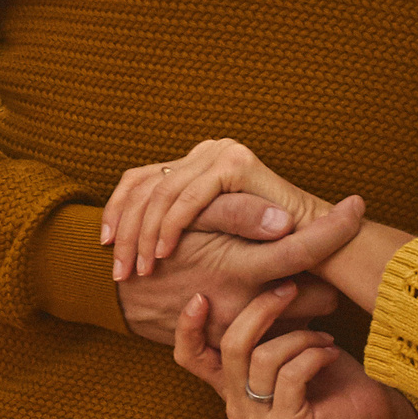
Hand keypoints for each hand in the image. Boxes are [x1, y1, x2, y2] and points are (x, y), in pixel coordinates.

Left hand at [103, 139, 327, 280]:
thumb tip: (123, 240)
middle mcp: (205, 150)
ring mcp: (220, 153)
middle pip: (144, 184)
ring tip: (140, 268)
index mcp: (195, 161)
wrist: (313, 241)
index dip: (116, 210)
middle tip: (118, 268)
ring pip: (161, 193)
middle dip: (125, 229)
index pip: (140, 179)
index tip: (104, 245)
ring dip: (144, 235)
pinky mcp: (235, 164)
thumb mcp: (208, 235)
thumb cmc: (259, 246)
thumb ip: (178, 227)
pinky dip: (170, 227)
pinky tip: (163, 253)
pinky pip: (189, 198)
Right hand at [115, 196, 365, 346]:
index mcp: (238, 268)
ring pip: (298, 322)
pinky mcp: (231, 349)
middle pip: (314, 297)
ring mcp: (238, 332)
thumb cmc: (153, 247)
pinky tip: (285, 310)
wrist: (112, 290)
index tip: (358, 207)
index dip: (336, 229)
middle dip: (325, 279)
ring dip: (308, 303)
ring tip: (305, 284)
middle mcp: (243, 306)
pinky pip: (276, 341)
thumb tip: (286, 221)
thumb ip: (236, 216)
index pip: (304, 251)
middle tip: (325, 258)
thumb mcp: (189, 221)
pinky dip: (285, 326)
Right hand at [173, 281, 417, 418]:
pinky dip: (315, 355)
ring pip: (264, 358)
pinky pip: (292, 375)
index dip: (187, 327)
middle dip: (262, 308)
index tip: (201, 295)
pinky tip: (332, 353)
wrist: (370, 412)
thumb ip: (261, 323)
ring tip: (325, 337)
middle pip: (232, 345)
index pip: (190, 358)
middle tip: (291, 288)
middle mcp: (236, 407)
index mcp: (230, 384)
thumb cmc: (328, 369)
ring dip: (301, 336)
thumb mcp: (287, 337)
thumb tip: (250, 277)